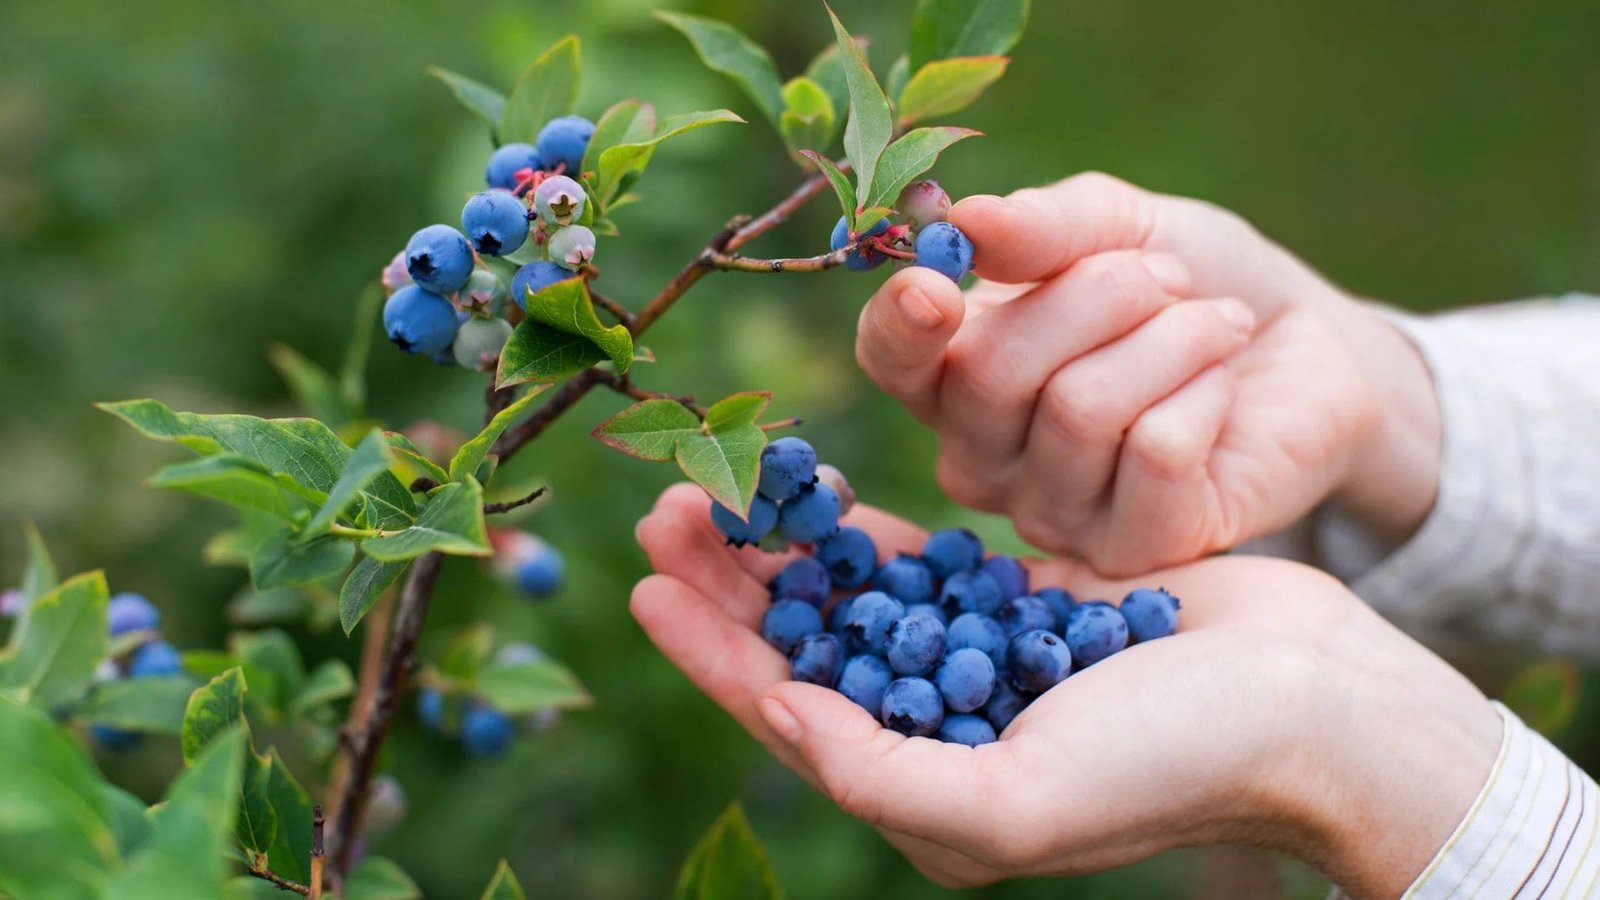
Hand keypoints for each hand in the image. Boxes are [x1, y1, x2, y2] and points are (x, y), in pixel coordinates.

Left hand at [631, 484, 1499, 895]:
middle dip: (731, 583)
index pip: (786, 715)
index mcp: (926, 792)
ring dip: (784, 547)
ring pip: (850, 598)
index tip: (645, 585)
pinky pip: (920, 562)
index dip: (709, 653)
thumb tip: (780, 716)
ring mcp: (978, 662)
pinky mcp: (1021, 603)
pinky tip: (816, 492)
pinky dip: (864, 531)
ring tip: (719, 486)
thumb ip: (884, 774)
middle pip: (804, 647)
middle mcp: (940, 729)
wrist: (1309, 702)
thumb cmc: (1173, 763)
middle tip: (666, 507)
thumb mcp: (1017, 799)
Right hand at [856, 173, 1441, 574]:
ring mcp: (1052, 514)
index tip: (937, 285)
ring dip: (1171, 338)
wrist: (1305, 348)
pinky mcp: (1134, 550)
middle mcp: (983, 456)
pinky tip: (1222, 389)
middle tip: (1168, 279)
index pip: (889, 360)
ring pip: (1080, 409)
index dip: (900, 326)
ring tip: (1214, 324)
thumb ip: (1043, 228)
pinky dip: (1204, 392)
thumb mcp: (1120, 226)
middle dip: (1097, 295)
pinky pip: (1155, 454)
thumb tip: (966, 221)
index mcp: (954, 371)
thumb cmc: (1190, 282)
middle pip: (991, 373)